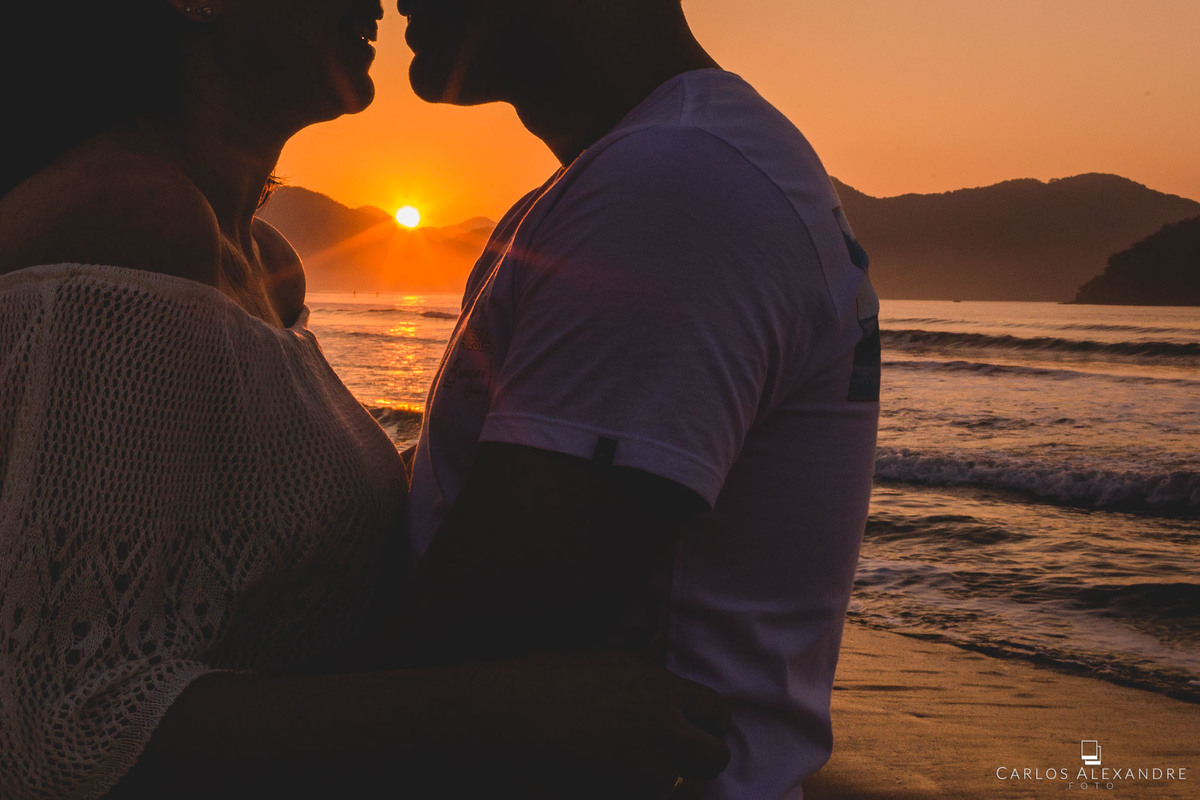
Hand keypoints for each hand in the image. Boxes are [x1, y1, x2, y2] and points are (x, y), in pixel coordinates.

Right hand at [479, 650, 731, 798]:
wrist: (511, 712)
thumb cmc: (545, 678)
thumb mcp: (598, 657)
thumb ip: (638, 653)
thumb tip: (658, 636)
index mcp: (657, 683)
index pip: (714, 707)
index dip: (714, 724)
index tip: (703, 731)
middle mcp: (661, 719)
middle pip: (715, 753)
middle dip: (705, 762)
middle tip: (686, 765)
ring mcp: (645, 756)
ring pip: (687, 782)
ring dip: (672, 782)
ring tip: (650, 776)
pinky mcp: (627, 784)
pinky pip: (656, 795)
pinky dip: (645, 792)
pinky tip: (623, 783)